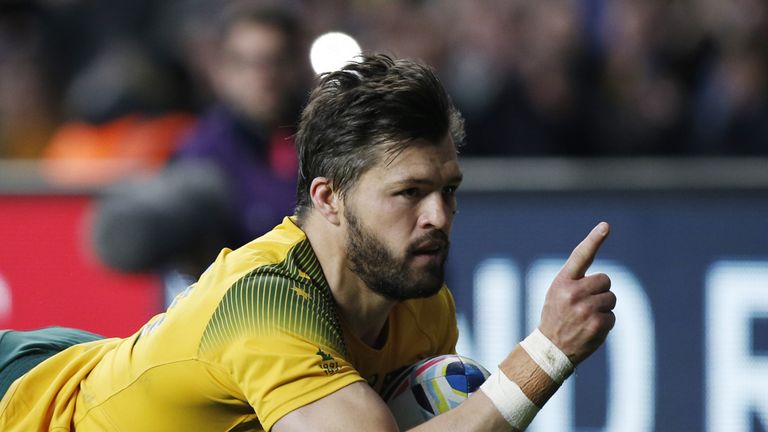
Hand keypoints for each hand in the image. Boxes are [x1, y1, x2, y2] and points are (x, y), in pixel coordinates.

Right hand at [538, 222, 615, 364]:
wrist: (550, 349)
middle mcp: (573, 293)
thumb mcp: (557, 293)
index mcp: (562, 282)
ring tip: (585, 318)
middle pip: (605, 280)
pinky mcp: (597, 324)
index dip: (594, 239)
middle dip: (601, 290)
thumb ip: (576, 282)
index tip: (605, 226)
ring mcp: (586, 309)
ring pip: (610, 298)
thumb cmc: (556, 316)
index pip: (580, 256)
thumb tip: (605, 279)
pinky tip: (590, 329)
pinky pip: (612, 316)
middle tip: (585, 303)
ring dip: (603, 307)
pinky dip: (605, 323)